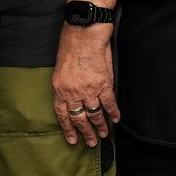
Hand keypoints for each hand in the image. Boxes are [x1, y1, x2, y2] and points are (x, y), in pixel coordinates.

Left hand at [53, 24, 119, 146]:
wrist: (84, 33)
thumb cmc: (70, 45)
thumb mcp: (59, 68)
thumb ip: (65, 86)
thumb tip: (71, 98)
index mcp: (60, 89)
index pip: (63, 115)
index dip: (68, 129)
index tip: (73, 140)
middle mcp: (73, 93)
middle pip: (80, 118)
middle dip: (86, 133)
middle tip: (91, 142)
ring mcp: (89, 90)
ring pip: (95, 114)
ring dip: (100, 126)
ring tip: (104, 134)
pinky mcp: (104, 84)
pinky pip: (109, 103)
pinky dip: (113, 112)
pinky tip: (116, 119)